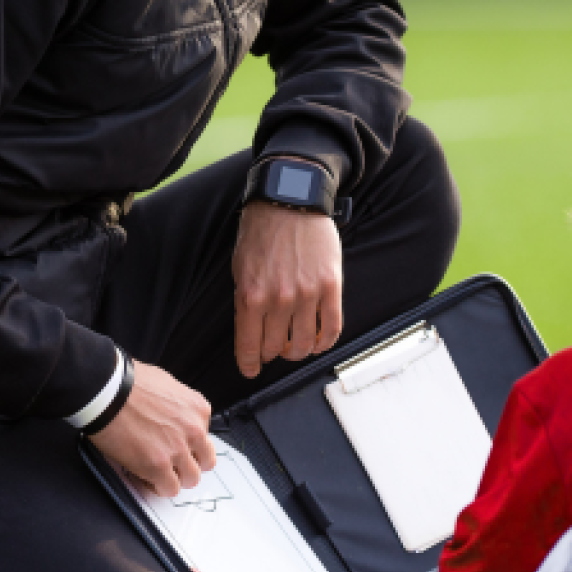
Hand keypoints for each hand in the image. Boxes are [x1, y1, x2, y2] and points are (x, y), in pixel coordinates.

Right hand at [88, 361, 216, 497]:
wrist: (106, 391)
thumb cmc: (127, 383)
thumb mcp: (166, 384)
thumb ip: (177, 404)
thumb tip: (172, 413)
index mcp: (198, 409)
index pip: (205, 438)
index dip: (189, 445)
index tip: (176, 446)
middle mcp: (194, 430)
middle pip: (205, 461)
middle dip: (189, 464)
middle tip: (171, 463)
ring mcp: (178, 449)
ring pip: (191, 478)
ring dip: (175, 477)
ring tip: (158, 472)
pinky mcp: (158, 466)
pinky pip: (170, 489)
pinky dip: (159, 487)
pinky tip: (147, 478)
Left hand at [232, 200, 342, 378]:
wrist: (290, 201)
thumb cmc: (262, 231)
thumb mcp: (240, 268)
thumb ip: (247, 302)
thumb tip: (252, 332)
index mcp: (251, 295)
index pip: (249, 346)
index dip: (249, 364)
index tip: (251, 370)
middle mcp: (279, 300)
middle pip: (277, 348)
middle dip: (273, 354)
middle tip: (274, 350)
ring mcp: (307, 294)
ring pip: (304, 344)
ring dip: (298, 352)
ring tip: (296, 346)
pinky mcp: (330, 287)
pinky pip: (331, 328)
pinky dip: (325, 342)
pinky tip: (318, 342)